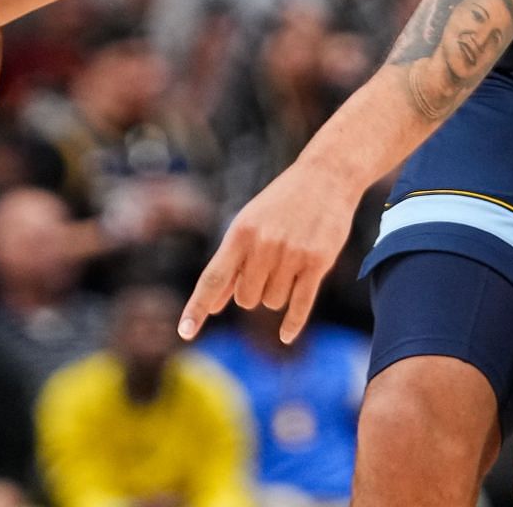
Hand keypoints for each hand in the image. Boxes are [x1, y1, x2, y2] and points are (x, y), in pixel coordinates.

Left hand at [180, 160, 358, 343]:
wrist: (326, 176)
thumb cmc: (281, 203)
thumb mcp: (249, 225)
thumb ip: (231, 264)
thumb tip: (213, 306)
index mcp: (241, 233)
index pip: (213, 279)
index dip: (198, 307)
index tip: (185, 332)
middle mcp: (264, 245)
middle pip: (246, 299)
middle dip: (252, 292)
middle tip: (265, 268)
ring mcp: (292, 254)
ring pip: (273, 302)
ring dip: (277, 292)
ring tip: (287, 263)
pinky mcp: (318, 262)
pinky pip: (300, 305)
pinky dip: (292, 324)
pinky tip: (285, 336)